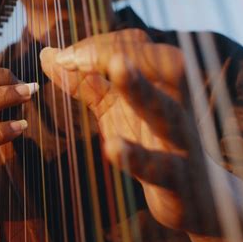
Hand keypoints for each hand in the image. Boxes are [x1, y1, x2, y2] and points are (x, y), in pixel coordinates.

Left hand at [40, 29, 221, 235]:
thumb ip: (84, 82)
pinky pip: (164, 167)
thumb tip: (47, 54)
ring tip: (117, 66)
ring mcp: (182, 141)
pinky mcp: (180, 181)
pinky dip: (139, 156)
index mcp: (163, 83)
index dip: (100, 45)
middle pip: (163, 63)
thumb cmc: (151, 139)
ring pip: (167, 109)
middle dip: (118, 52)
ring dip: (141, 87)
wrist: (195, 196)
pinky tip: (112, 146)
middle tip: (73, 58)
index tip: (65, 56)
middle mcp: (178, 104)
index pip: (138, 46)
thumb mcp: (115, 107)